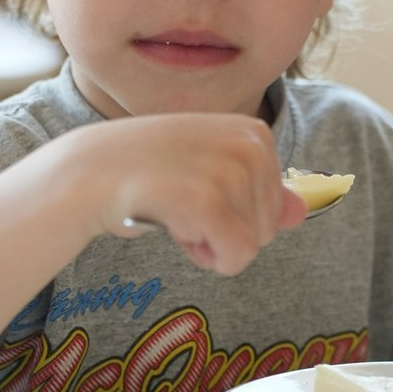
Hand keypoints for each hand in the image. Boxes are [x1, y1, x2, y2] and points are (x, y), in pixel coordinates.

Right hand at [70, 113, 305, 274]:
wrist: (90, 170)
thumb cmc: (149, 171)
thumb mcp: (210, 171)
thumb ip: (259, 192)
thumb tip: (302, 213)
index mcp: (256, 133)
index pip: (276, 206)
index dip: (235, 212)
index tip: (196, 190)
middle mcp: (251, 145)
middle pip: (270, 228)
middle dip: (225, 230)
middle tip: (181, 202)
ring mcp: (231, 171)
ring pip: (254, 246)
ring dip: (210, 242)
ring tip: (174, 208)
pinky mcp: (209, 201)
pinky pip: (237, 258)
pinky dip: (205, 256)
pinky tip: (174, 225)